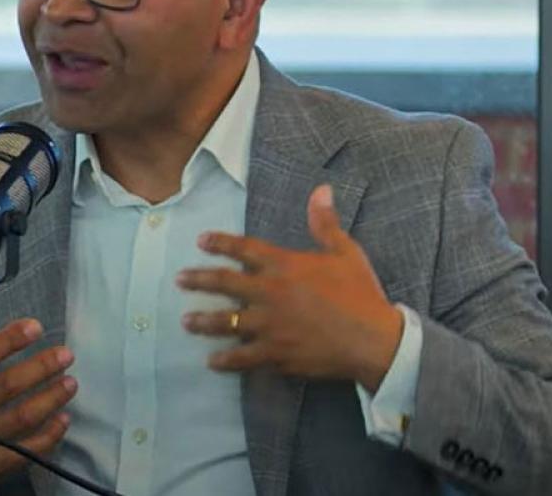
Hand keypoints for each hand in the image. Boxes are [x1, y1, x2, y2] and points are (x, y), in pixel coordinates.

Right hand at [0, 306, 76, 495]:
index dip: (9, 340)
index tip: (34, 327)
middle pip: (8, 386)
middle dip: (41, 367)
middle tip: (64, 355)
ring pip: (21, 418)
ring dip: (50, 398)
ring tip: (69, 383)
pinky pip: (25, 452)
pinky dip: (48, 436)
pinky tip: (62, 421)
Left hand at [176, 184, 402, 391]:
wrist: (372, 340)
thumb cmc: (361, 294)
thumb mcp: (345, 252)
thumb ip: (325, 223)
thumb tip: (320, 190)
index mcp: (285, 266)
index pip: (244, 249)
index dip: (220, 243)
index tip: (201, 240)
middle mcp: (270, 293)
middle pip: (224, 284)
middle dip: (199, 280)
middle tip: (179, 280)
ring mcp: (269, 325)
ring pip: (226, 322)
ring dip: (203, 322)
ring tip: (186, 322)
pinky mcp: (275, 354)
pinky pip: (243, 357)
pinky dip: (226, 360)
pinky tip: (213, 361)